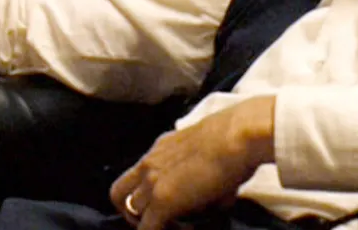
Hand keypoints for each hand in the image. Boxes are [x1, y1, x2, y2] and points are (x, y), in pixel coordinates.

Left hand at [110, 96, 275, 229]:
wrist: (236, 137)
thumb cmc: (234, 141)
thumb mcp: (205, 153)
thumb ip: (198, 174)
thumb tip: (215, 197)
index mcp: (159, 149)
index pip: (134, 176)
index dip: (141, 195)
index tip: (157, 206)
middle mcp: (149, 164)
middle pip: (121, 195)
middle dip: (135, 213)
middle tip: (157, 222)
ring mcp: (153, 183)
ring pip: (133, 213)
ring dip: (150, 223)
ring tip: (176, 226)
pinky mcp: (162, 203)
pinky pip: (147, 229)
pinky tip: (184, 229)